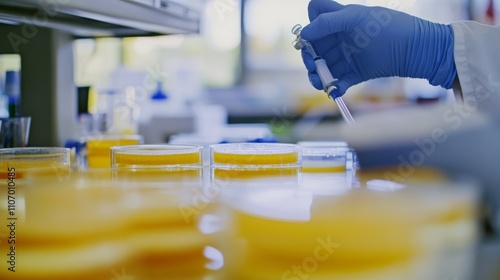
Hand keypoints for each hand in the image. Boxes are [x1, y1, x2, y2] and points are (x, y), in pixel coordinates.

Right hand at [301, 0, 456, 95]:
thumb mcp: (355, 17)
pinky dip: (333, 86)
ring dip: (317, 75)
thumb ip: (327, 22)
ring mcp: (347, 56)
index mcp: (340, 20)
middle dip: (309, 56)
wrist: (414, 50)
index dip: (309, 25)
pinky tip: (334, 89)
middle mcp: (341, 37)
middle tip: (312, 65)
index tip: (309, 37)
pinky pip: (338, 81)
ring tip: (318, 82)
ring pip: (323, 66)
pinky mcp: (355, 74)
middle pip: (315, 46)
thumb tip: (303, 34)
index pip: (315, 16)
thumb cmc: (387, 27)